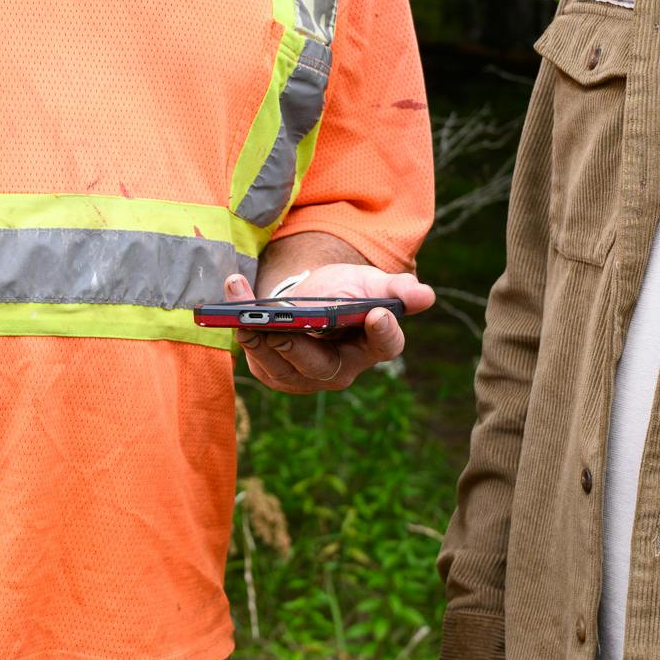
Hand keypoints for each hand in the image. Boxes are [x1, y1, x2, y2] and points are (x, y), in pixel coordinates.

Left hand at [222, 261, 435, 393]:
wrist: (310, 299)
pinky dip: (241, 324)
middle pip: (320, 365)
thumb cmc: (345, 293)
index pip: (384, 345)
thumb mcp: (369, 283)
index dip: (383, 332)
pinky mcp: (273, 371)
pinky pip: (255, 354)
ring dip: (256, 333)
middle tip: (280, 324)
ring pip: (280, 365)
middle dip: (297, 343)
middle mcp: (340, 370)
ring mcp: (304, 376)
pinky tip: (234, 294)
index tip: (377, 314)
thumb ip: (395, 290)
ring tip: (240, 301)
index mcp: (372, 346)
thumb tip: (426, 296)